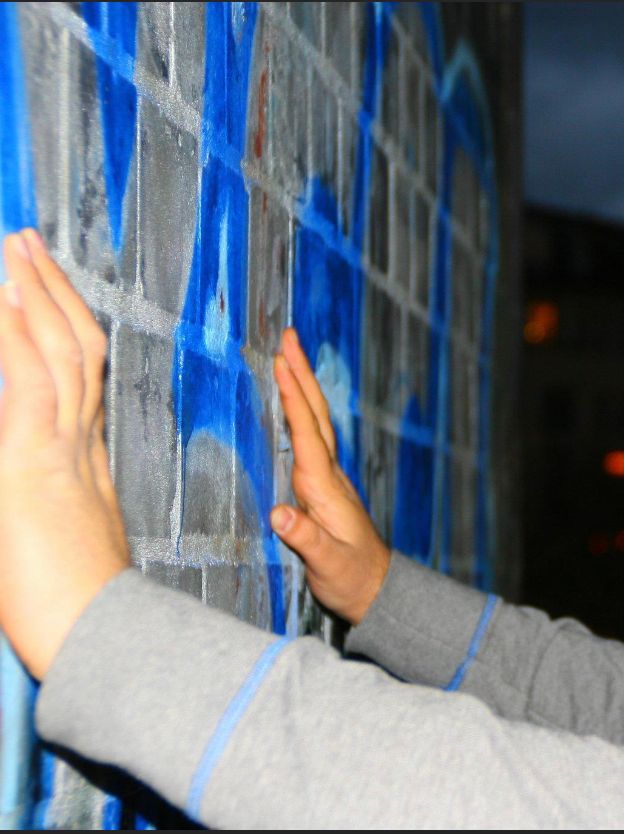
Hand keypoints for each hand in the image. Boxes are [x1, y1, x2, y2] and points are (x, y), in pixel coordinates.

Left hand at [0, 230, 128, 679]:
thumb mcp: (51, 547)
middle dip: (52, 291)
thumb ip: (42, 506)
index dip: (59, 329)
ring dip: (35, 294)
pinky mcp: (34, 465)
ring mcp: (62, 451)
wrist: (95, 639)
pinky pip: (32, 384)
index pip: (77, 380)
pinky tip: (3, 299)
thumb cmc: (73, 610)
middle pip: (77, 349)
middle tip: (29, 244)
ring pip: (60, 351)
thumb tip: (25, 487)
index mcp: (85, 463)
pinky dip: (17, 337)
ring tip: (17, 248)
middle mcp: (81, 446)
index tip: (40, 292)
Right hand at [271, 328, 389, 624]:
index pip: (306, 435)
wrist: (377, 589)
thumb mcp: (327, 564)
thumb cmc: (351, 579)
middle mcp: (329, 476)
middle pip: (315, 416)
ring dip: (301, 386)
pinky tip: (292, 403)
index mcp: (325, 489)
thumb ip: (305, 539)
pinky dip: (301, 412)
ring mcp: (329, 479)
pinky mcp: (325, 487)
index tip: (282, 363)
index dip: (294, 399)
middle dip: (301, 375)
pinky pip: (311, 438)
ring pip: (315, 423)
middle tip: (288, 336)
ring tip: (287, 355)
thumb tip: (279, 514)